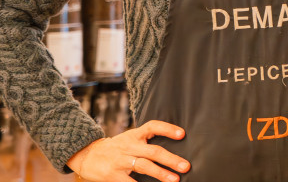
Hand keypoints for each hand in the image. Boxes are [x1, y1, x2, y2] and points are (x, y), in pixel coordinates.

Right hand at [67, 120, 190, 181]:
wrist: (87, 155)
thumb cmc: (115, 148)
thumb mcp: (129, 139)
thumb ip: (146, 141)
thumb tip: (170, 149)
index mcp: (134, 135)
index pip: (153, 126)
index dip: (168, 129)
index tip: (182, 134)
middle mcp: (129, 146)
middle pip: (153, 151)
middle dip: (171, 159)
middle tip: (185, 166)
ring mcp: (121, 160)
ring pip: (144, 166)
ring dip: (161, 173)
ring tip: (174, 180)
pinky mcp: (112, 175)